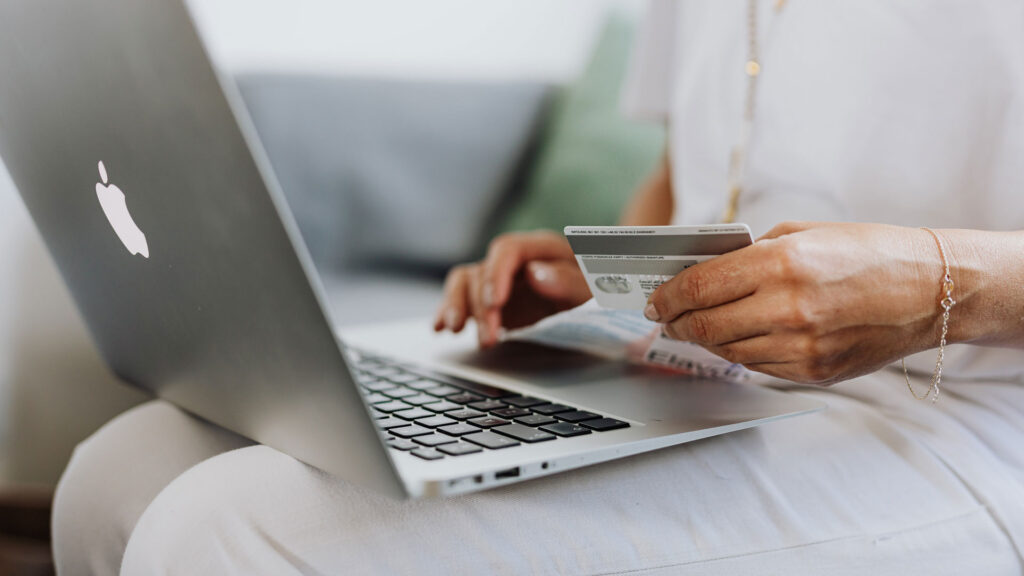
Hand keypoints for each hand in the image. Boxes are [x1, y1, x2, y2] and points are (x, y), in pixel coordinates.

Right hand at [434, 230, 591, 347]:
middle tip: (489, 338)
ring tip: (454, 331)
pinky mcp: (489, 299)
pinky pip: (461, 298)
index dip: (496, 273)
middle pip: (482, 271)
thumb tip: (536, 274)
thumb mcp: (595, 287)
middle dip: (480, 306)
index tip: (494, 302)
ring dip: (456, 306)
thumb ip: (569, 280)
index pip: (507, 250)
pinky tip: (440, 328)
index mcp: (540, 248)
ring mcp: (498, 278)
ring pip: (464, 282)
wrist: (600, 296)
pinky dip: (448, 311)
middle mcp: (514, 260)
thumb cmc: (599, 287)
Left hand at [645, 222, 945, 384]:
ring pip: (726, 350)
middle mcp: (788, 308)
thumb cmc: (868, 252)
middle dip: (675, 322)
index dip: (667, 296)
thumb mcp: (803, 233)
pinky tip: (736, 338)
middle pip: (704, 325)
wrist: (930, 290)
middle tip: (665, 317)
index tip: (655, 299)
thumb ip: (749, 253)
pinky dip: (739, 352)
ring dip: (704, 339)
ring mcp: (802, 347)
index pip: (699, 287)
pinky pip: (757, 366)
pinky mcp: (814, 372)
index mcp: (782, 264)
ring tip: (695, 326)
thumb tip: (701, 271)